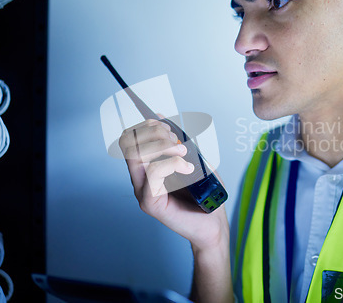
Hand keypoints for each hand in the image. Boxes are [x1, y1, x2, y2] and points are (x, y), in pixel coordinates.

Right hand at [118, 119, 228, 249]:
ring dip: (163, 146)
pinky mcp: (150, 203)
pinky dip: (172, 163)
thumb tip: (160, 117)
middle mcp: (140, 178)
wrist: (212, 224)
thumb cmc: (204, 194)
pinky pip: (153, 173)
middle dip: (155, 133)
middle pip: (129, 142)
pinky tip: (188, 169)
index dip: (147, 126)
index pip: (130, 138)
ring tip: (184, 154)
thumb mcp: (193, 159)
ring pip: (136, 154)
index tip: (169, 128)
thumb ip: (177, 140)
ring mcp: (142, 191)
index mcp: (146, 167)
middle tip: (178, 142)